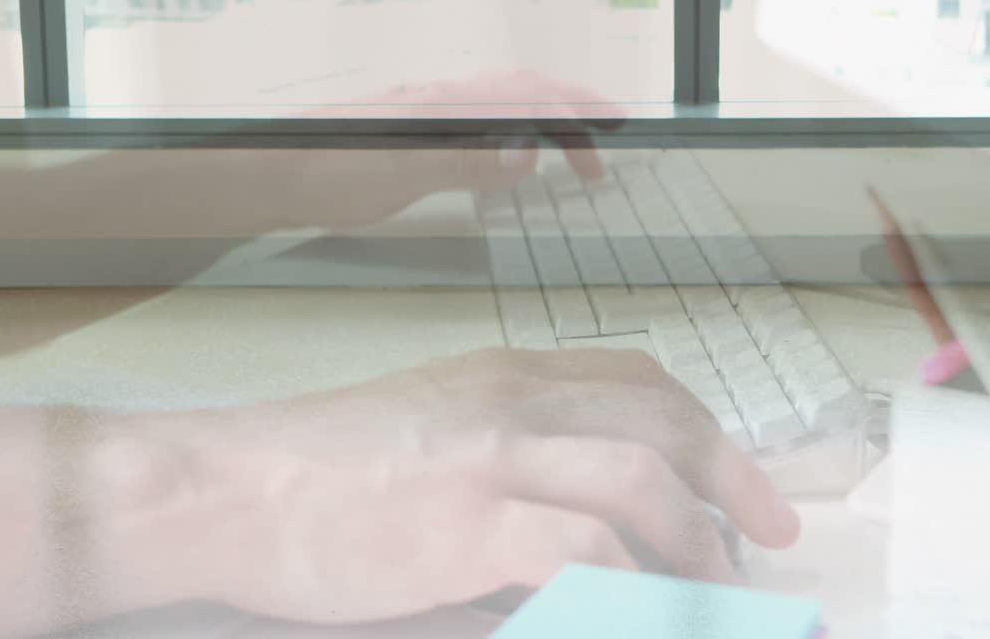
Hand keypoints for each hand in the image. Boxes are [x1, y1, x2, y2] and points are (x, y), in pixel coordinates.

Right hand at [159, 348, 798, 625]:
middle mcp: (513, 400)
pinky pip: (583, 549)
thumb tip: (593, 531)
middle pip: (662, 418)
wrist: (221, 487)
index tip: (739, 488)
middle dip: (733, 480)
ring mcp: (491, 454)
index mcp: (507, 375)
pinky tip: (642, 614)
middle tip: (768, 537)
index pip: (638, 382)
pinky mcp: (465, 519)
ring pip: (640, 478)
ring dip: (696, 540)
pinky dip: (630, 587)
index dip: (704, 435)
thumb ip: (515, 466)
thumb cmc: (316, 471)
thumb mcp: (429, 432)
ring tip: (718, 590)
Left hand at [289, 70, 626, 229]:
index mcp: (445, 105)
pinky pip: (480, 123)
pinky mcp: (413, 130)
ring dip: (544, 127)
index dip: (576, 109)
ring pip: (502, 107)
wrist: (268, 173)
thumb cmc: (324, 172)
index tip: (613, 128)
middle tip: (600, 157)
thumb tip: (526, 154)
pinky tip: (510, 158)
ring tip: (569, 158)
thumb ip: (465, 160)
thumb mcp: (399, 173)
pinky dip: (513, 136)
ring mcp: (426, 113)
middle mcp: (440, 100)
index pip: (528, 95)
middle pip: (523, 95)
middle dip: (571, 118)